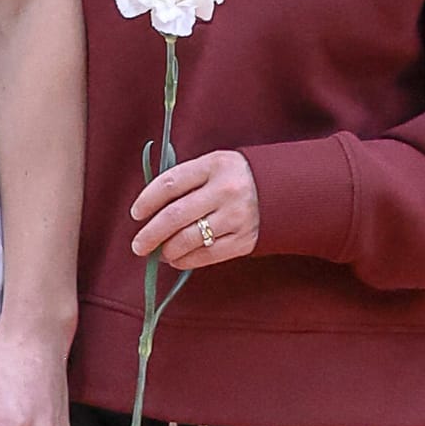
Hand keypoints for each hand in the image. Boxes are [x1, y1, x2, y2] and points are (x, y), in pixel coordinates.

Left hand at [130, 148, 260, 270]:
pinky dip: (186, 260)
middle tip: (138, 245)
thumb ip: (187, 180)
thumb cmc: (239, 177)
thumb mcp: (216, 165)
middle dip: (150, 234)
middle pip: (175, 215)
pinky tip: (176, 259)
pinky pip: (206, 255)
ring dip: (166, 250)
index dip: (147, 200)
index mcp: (214, 165)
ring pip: (188, 239)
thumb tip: (150, 209)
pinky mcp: (245, 240)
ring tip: (158, 253)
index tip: (135, 214)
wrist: (288, 190)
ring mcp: (236, 217)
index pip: (170, 183)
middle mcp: (225, 190)